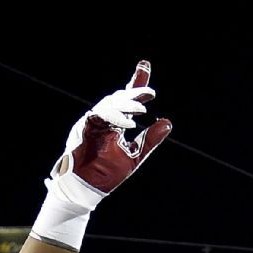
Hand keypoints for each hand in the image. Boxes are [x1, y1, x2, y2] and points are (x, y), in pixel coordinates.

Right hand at [47, 61, 172, 210]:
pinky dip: (114, 117)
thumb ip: (150, 138)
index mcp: (115, 122)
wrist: (87, 187)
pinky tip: (129, 123)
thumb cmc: (107, 172)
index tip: (145, 64)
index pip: (127, 99)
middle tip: (150, 93)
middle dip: (133, 91)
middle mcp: (103, 119)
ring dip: (126, 105)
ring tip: (143, 109)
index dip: (137, 82)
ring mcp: (92, 122)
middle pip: (118, 97)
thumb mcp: (136, 154)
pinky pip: (99, 116)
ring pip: (109, 104)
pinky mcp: (84, 128)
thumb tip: (168, 122)